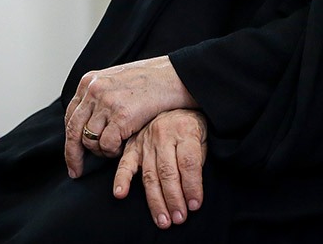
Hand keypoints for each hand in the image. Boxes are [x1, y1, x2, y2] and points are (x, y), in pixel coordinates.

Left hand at [64, 56, 195, 177]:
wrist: (175, 76)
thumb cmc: (150, 81)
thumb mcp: (115, 81)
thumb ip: (98, 96)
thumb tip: (86, 120)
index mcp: (90, 81)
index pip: (70, 116)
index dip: (70, 140)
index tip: (72, 156)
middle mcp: (94, 90)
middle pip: (73, 131)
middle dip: (73, 155)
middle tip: (76, 171)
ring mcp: (107, 103)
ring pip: (90, 140)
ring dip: (101, 151)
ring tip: (115, 148)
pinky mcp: (121, 116)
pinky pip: (107, 145)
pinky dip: (113, 152)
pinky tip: (124, 146)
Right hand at [113, 109, 208, 228]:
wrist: (173, 102)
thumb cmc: (191, 126)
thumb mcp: (202, 137)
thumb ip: (197, 160)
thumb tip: (192, 192)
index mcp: (185, 130)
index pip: (188, 163)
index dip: (192, 186)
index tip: (195, 205)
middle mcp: (163, 135)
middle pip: (168, 172)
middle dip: (174, 199)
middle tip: (179, 219)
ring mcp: (146, 140)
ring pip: (150, 174)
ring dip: (156, 201)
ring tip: (163, 220)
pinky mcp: (133, 145)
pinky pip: (125, 164)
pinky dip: (121, 180)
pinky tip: (120, 194)